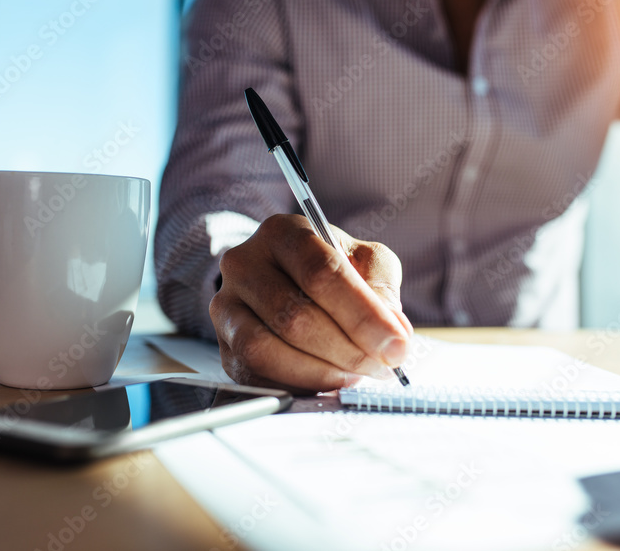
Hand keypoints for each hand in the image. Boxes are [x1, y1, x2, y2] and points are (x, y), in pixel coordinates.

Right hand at [209, 213, 413, 392]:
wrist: (283, 280)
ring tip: (356, 374)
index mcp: (283, 233)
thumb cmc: (328, 269)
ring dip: (320, 372)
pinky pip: (255, 375)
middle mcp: (244, 264)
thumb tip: (392, 333)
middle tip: (382, 367)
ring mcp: (226, 306)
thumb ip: (382, 287)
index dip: (363, 315)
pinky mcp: (223, 346)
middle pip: (294, 315)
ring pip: (266, 348)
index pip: (321, 272)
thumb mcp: (363, 261)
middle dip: (347, 350)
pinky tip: (328, 381)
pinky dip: (298, 386)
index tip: (396, 345)